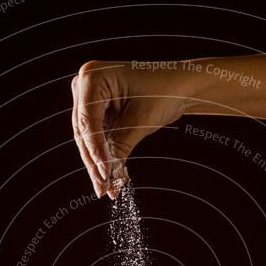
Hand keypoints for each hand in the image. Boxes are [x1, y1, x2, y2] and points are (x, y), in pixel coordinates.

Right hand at [71, 60, 192, 197]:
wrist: (181, 85)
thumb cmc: (166, 91)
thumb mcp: (141, 121)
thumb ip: (119, 147)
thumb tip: (107, 176)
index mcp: (93, 76)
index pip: (88, 121)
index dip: (96, 151)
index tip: (104, 174)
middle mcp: (85, 85)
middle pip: (84, 132)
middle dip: (95, 162)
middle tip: (102, 188)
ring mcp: (89, 98)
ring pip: (87, 139)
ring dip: (97, 164)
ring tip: (106, 187)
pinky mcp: (97, 112)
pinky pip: (97, 139)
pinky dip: (104, 157)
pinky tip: (110, 177)